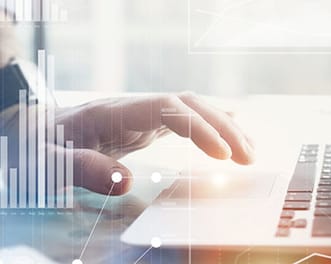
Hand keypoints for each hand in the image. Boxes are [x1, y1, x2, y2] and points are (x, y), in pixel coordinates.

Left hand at [54, 92, 254, 194]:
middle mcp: (132, 108)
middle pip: (189, 103)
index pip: (168, 108)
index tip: (222, 155)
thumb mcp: (45, 162)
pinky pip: (185, 119)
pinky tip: (230, 130)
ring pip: (192, 108)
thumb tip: (126, 182)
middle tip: (249, 157)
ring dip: (223, 126)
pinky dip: (211, 125)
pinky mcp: (143, 126)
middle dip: (223, 127)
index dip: (200, 127)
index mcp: (112, 111)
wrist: (28, 131)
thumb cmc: (35, 147)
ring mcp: (140, 115)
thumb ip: (79, 168)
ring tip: (248, 152)